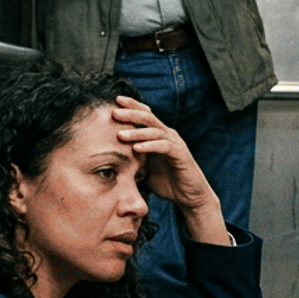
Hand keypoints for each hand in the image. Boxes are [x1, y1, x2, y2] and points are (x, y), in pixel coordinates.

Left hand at [109, 96, 225, 243]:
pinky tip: (137, 148)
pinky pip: (164, 146)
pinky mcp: (181, 155)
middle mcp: (168, 135)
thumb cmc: (167, 182)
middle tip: (114, 112)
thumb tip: (108, 158)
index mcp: (159, 135)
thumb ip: (132, 159)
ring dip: (137, 132)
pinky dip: (150, 146)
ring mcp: (175, 143)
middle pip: (148, 117)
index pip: (145, 115)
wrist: (189, 196)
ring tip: (120, 134)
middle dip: (131, 113)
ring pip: (155, 131)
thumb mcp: (145, 168)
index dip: (132, 106)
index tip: (114, 101)